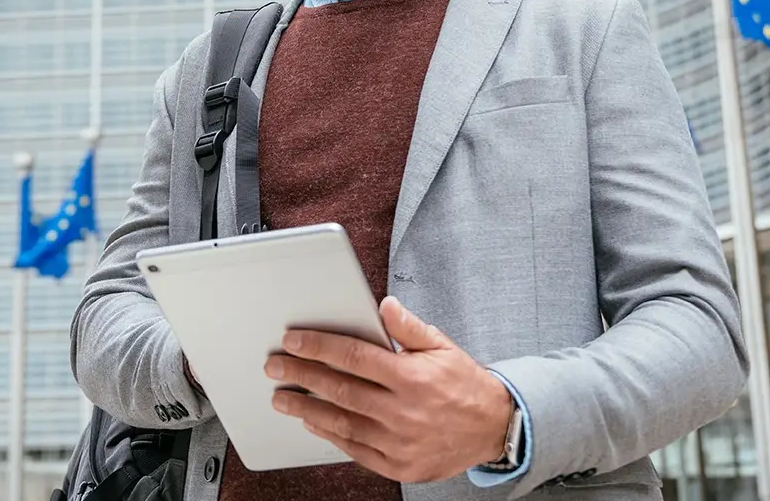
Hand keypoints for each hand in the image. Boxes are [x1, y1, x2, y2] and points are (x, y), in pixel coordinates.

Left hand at [265, 296, 514, 481]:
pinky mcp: (398, 465)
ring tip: (283, 398)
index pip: (354, 356)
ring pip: (342, 423)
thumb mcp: (442, 346)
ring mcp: (399, 441)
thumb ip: (409, 328)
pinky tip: (314, 424)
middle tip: (275, 367)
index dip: (318, 346)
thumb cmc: (465, 385)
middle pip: (340, 389)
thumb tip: (385, 305)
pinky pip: (356, 450)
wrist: (494, 429)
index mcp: (411, 376)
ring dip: (307, 409)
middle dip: (302, 375)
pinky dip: (331, 436)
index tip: (293, 341)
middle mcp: (403, 410)